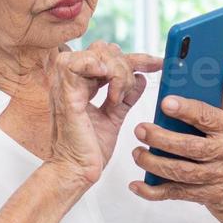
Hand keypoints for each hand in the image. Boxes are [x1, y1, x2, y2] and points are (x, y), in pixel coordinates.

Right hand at [44, 42, 159, 189]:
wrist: (77, 171)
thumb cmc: (89, 151)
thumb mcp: (114, 118)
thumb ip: (126, 98)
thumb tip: (141, 78)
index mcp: (82, 86)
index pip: (108, 58)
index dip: (136, 58)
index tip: (157, 63)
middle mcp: (72, 82)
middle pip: (104, 50)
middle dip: (128, 63)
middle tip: (132, 88)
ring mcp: (66, 86)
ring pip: (97, 54)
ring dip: (116, 72)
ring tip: (118, 98)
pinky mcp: (65, 94)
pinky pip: (76, 64)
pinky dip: (95, 67)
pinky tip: (106, 78)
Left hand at [128, 61, 222, 214]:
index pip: (208, 117)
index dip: (187, 110)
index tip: (165, 102)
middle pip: (192, 147)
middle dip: (163, 139)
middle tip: (140, 129)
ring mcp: (214, 177)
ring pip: (181, 172)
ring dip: (155, 163)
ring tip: (137, 152)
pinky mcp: (201, 194)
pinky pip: (174, 193)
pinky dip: (153, 191)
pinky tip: (136, 184)